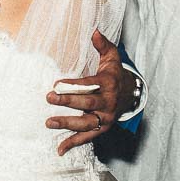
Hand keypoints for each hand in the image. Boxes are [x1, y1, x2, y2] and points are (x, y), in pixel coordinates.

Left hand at [46, 31, 126, 153]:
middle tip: (49, 98)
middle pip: (87, 104)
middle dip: (67, 102)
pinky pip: (87, 138)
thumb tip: (94, 31)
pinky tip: (59, 149)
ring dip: (67, 123)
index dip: (73, 85)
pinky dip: (73, 144)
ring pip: (85, 123)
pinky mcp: (101, 129)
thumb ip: (102, 45)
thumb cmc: (114, 73)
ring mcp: (105, 118)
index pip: (90, 85)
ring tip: (49, 122)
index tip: (56, 83)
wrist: (130, 94)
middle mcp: (108, 103)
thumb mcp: (112, 57)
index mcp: (108, 84)